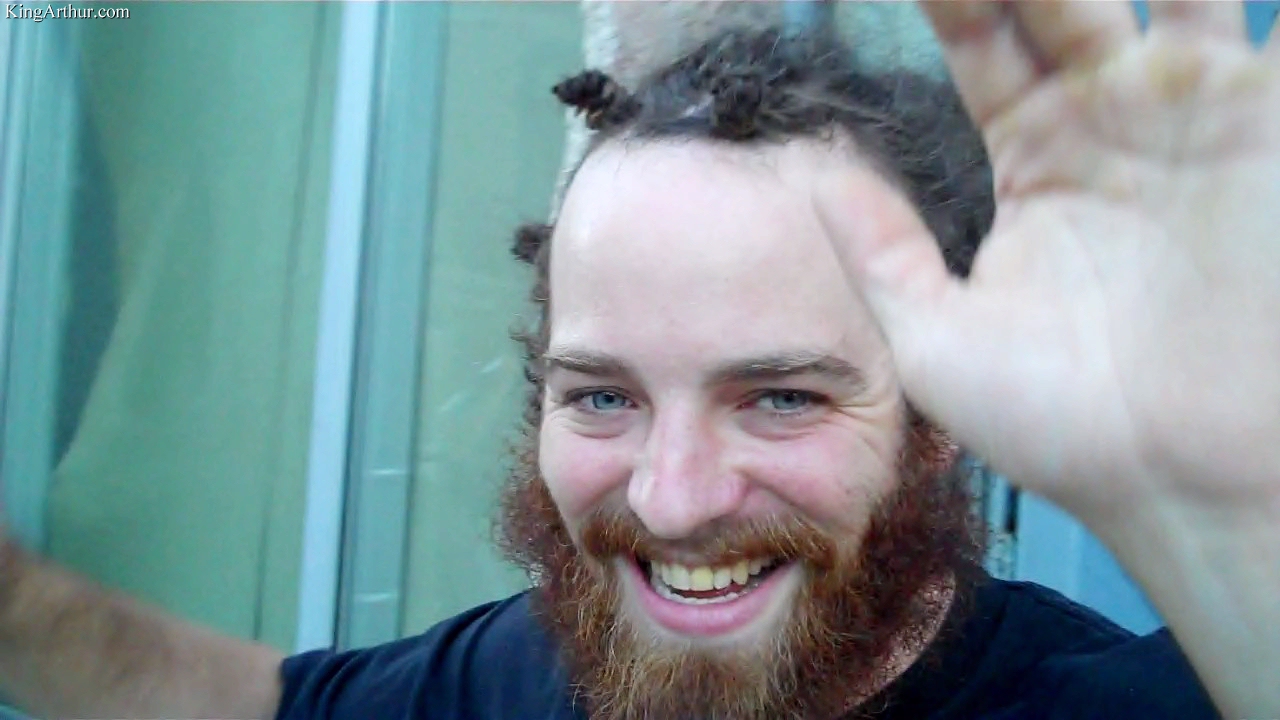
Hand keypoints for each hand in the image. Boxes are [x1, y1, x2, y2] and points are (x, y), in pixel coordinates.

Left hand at [819, 1, 1279, 520]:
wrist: (1181, 479)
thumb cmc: (1059, 423)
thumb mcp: (935, 337)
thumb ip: (876, 245)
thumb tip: (811, 168)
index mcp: (1034, 150)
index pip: (977, 35)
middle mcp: (1111, 113)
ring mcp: (1195, 106)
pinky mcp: (1267, 119)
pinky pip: (1259, 22)